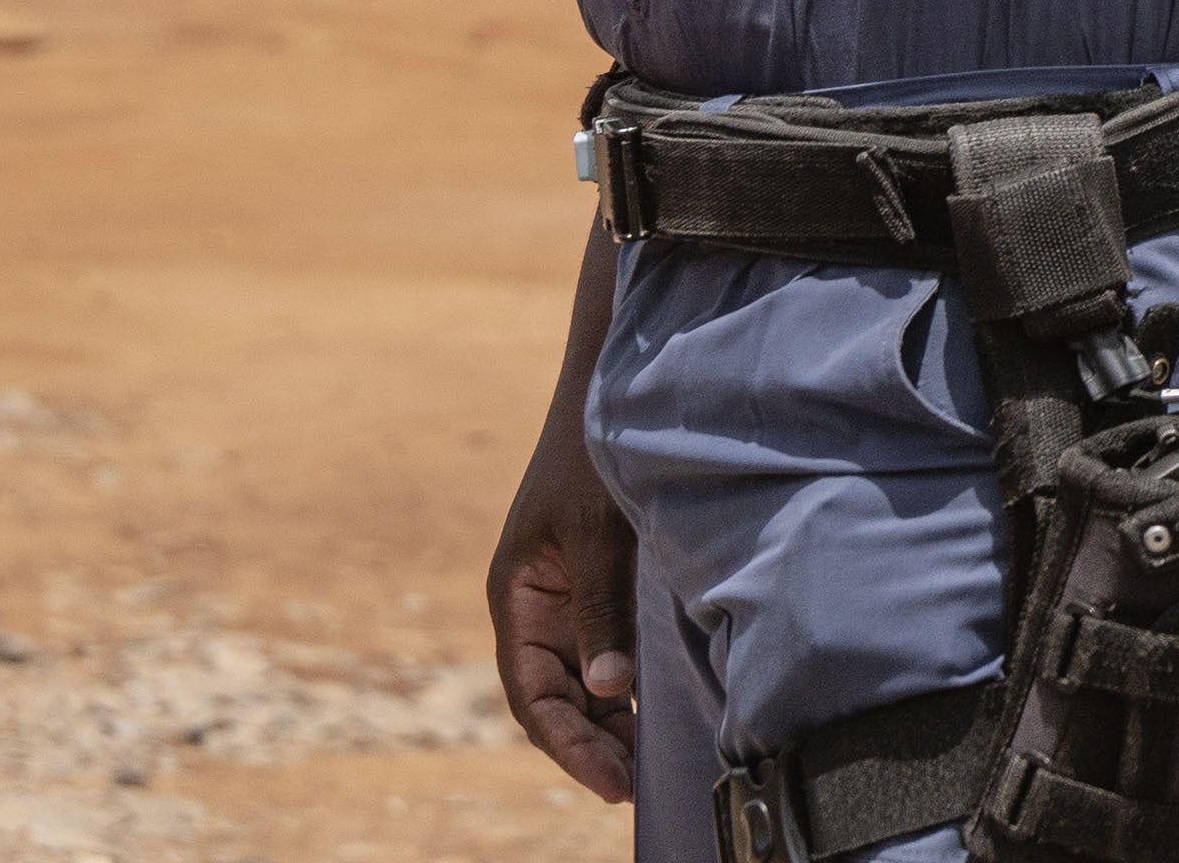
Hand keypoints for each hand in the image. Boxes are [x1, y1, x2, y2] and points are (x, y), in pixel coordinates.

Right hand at [485, 413, 643, 803]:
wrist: (617, 388)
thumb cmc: (595, 454)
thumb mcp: (596, 532)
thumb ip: (602, 609)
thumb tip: (614, 691)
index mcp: (518, 600)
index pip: (534, 695)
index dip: (569, 745)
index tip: (611, 783)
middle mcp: (538, 609)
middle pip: (557, 699)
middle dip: (592, 746)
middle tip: (637, 790)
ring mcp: (569, 601)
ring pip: (584, 683)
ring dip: (610, 725)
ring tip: (648, 770)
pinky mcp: (603, 589)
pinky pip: (609, 653)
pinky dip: (628, 689)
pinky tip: (660, 714)